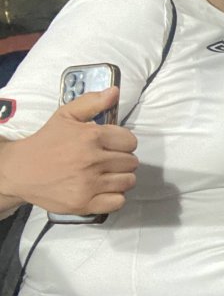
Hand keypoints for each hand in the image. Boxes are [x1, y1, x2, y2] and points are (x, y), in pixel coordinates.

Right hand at [0, 88, 137, 214]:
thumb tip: (114, 91)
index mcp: (91, 137)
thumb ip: (92, 102)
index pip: (131, 142)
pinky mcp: (84, 204)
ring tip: (106, 174)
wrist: (19, 171)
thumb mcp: (66, 115)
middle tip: (106, 160)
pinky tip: (103, 189)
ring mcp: (89, 184)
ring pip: (128, 181)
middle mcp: (92, 161)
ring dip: (121, 178)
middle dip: (122, 160)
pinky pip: (118, 202)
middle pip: (131, 162)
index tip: (112, 145)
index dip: (123, 143)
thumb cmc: (46, 142)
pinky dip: (114, 197)